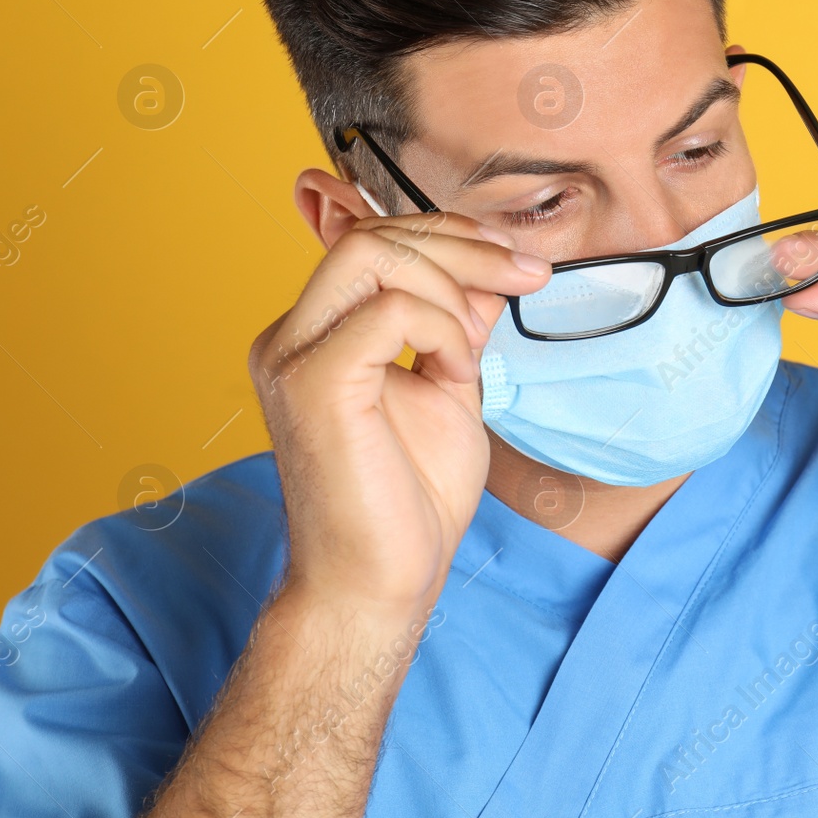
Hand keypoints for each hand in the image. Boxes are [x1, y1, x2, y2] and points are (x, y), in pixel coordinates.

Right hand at [247, 213, 549, 616]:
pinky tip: (455, 373)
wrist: (381, 583)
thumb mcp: (449, 385)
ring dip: (453, 288)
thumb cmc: (411, 498)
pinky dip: (439, 329)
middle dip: (462, 245)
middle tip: (525, 276)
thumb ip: (456, 323)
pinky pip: (387, 311)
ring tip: (474, 352)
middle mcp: (293, 336)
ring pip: (374, 256)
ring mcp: (293, 356)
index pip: (375, 241)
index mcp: (321, 333)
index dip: (449, 234)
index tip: (516, 259)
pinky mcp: (311, 383)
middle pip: (373, 236)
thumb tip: (489, 267)